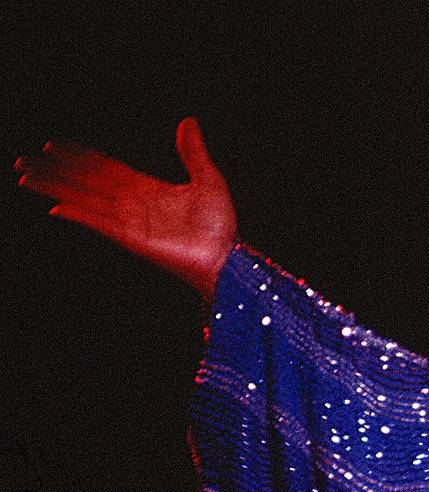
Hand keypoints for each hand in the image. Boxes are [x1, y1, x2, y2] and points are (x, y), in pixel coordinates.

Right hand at [15, 117, 237, 305]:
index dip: (79, 155)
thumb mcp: (208, 180)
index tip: (54, 145)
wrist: (227, 256)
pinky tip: (57, 207)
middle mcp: (132, 203)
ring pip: (83, 198)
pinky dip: (79, 214)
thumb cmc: (219, 226)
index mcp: (147, 188)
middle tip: (24, 159)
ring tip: (26, 177)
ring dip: (54, 187)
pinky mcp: (131, 238)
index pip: (104, 167)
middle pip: (84, 180)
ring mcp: (129, 220)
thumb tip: (188, 121)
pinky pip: (100, 222)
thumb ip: (193, 152)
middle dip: (54, 170)